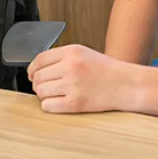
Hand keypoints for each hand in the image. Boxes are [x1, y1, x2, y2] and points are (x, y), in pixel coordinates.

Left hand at [26, 45, 140, 113]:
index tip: (31, 75)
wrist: (126, 85)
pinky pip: (48, 106)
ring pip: (41, 92)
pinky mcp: (75, 103)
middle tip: (45, 86)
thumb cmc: (107, 70)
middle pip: (38, 77)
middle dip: (38, 83)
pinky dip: (49, 105)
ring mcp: (72, 85)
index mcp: (72, 52)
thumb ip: (62, 57)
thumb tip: (39, 68)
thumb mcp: (84, 53)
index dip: (32, 69)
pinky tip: (57, 103)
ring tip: (54, 94)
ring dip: (43, 95)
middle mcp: (70, 67)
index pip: (39, 59)